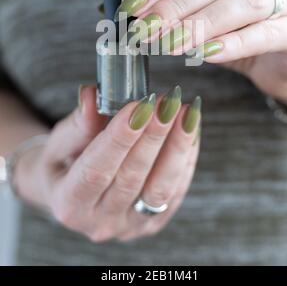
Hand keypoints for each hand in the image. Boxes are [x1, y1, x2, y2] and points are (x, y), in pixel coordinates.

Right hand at [14, 86, 199, 241]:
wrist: (74, 191)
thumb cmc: (64, 161)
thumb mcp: (60, 141)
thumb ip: (78, 122)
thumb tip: (92, 96)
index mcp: (69, 204)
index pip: (96, 171)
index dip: (120, 138)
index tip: (139, 106)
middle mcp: (100, 222)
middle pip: (132, 178)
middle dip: (154, 136)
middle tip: (167, 103)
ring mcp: (130, 227)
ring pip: (160, 188)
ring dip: (177, 146)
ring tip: (186, 112)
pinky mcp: (154, 222)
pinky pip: (176, 190)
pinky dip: (186, 157)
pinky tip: (191, 128)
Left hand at [118, 0, 286, 109]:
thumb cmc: (243, 36)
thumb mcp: (209, 18)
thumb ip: (179, 11)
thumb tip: (128, 14)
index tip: (130, 6)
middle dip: (173, 5)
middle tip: (143, 31)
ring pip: (242, 0)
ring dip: (199, 23)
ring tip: (168, 45)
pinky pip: (265, 32)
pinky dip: (233, 43)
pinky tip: (205, 54)